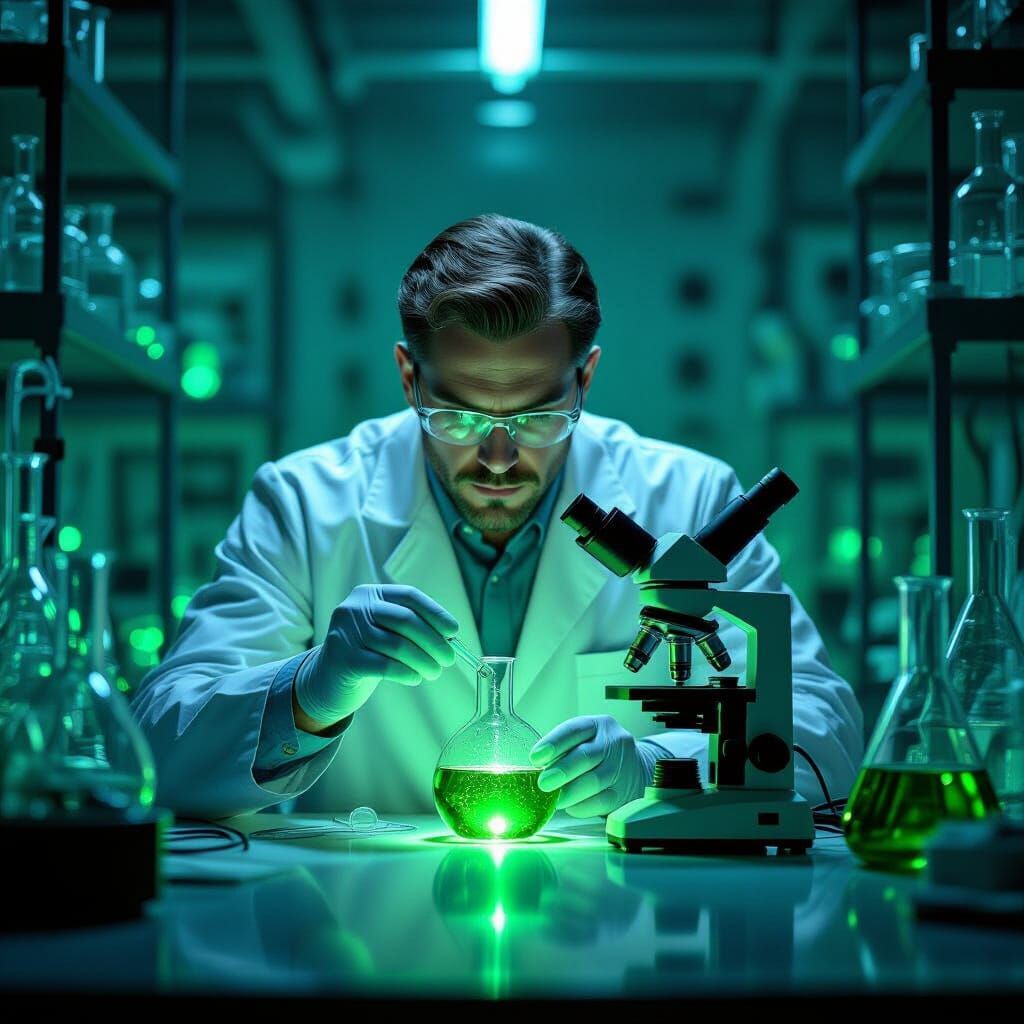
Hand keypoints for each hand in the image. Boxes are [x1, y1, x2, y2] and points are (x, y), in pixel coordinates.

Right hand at [294, 584, 457, 728]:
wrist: (327, 679)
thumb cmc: (367, 652)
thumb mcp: (386, 631)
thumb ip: (412, 627)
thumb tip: (450, 637)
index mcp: (369, 594)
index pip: (410, 596)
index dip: (436, 613)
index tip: (454, 631)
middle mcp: (355, 608)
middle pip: (406, 621)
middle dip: (434, 642)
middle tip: (448, 660)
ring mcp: (346, 633)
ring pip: (398, 646)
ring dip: (424, 662)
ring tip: (434, 672)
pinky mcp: (343, 660)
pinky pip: (385, 666)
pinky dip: (406, 673)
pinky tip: (415, 678)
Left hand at [530, 715, 650, 817]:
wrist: (636, 769)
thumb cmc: (599, 754)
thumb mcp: (586, 740)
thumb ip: (564, 750)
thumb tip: (536, 769)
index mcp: (598, 725)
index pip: (574, 729)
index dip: (553, 743)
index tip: (535, 757)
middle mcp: (613, 743)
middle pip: (586, 756)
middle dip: (561, 771)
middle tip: (543, 783)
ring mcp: (622, 768)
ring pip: (594, 781)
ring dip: (570, 792)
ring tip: (554, 799)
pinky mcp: (625, 792)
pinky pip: (602, 802)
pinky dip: (583, 806)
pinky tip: (571, 807)